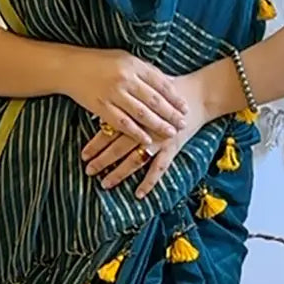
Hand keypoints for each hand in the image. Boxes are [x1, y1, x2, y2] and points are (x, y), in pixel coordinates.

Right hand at [60, 48, 187, 146]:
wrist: (69, 67)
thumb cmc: (99, 61)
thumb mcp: (124, 58)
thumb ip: (143, 70)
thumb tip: (165, 83)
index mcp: (133, 65)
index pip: (160, 83)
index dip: (174, 97)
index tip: (185, 107)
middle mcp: (125, 79)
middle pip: (154, 100)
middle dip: (171, 113)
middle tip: (183, 123)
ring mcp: (113, 94)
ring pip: (141, 113)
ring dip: (158, 125)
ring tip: (171, 133)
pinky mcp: (101, 107)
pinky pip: (122, 123)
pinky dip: (136, 133)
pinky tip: (146, 140)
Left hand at [82, 72, 207, 198]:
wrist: (200, 95)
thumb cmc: (171, 89)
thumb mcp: (146, 89)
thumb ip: (126, 98)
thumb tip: (102, 107)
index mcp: (136, 112)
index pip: (110, 129)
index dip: (96, 143)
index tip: (83, 154)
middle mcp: (146, 128)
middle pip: (118, 146)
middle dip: (102, 160)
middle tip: (88, 170)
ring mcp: (159, 140)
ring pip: (134, 159)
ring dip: (119, 173)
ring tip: (105, 183)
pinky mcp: (172, 148)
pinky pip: (159, 169)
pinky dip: (149, 182)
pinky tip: (139, 194)